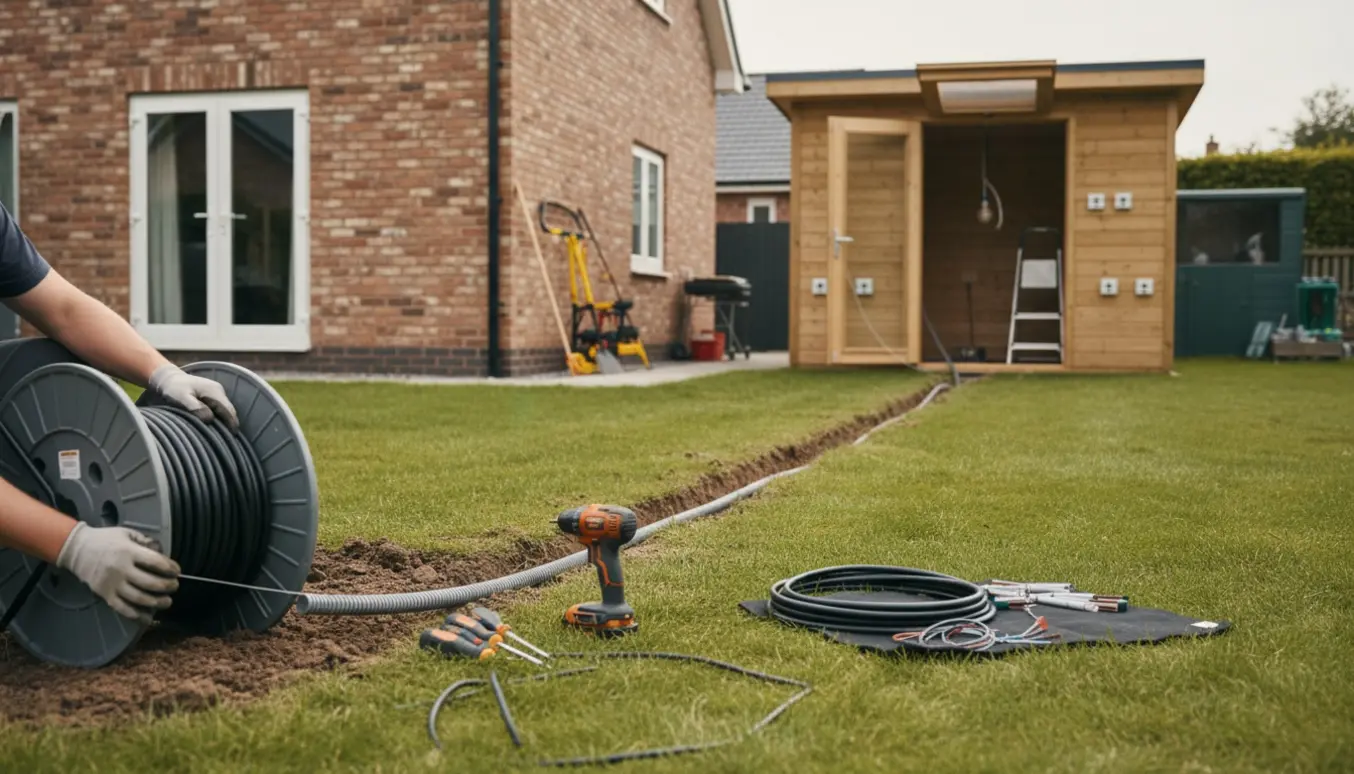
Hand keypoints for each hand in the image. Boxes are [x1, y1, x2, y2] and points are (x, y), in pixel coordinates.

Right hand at [55, 522, 180, 624]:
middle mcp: (121, 569)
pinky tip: (148, 617)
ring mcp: (112, 584)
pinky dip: (137, 615)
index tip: (177, 571)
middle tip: (175, 586)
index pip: (156, 562)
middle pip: (150, 582)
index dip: (170, 568)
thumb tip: (162, 551)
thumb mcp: (127, 533)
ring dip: (157, 602)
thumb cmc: (105, 540)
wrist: (77, 549)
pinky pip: (123, 608)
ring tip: (167, 601)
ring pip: (139, 598)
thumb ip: (145, 541)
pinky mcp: (104, 595)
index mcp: (129, 552)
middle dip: (167, 586)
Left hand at [149, 364, 238, 430]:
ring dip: (224, 422)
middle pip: (229, 411)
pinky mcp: (212, 397)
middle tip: (227, 440)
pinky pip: (219, 409)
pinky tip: (213, 427)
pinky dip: (218, 418)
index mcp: (214, 391)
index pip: (228, 410)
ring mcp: (216, 393)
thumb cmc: (173, 388)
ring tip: (220, 436)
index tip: (232, 437)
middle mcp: (219, 391)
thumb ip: (195, 408)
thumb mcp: (181, 397)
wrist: (168, 379)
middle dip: (230, 424)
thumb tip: (209, 419)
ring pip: (224, 411)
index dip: (232, 424)